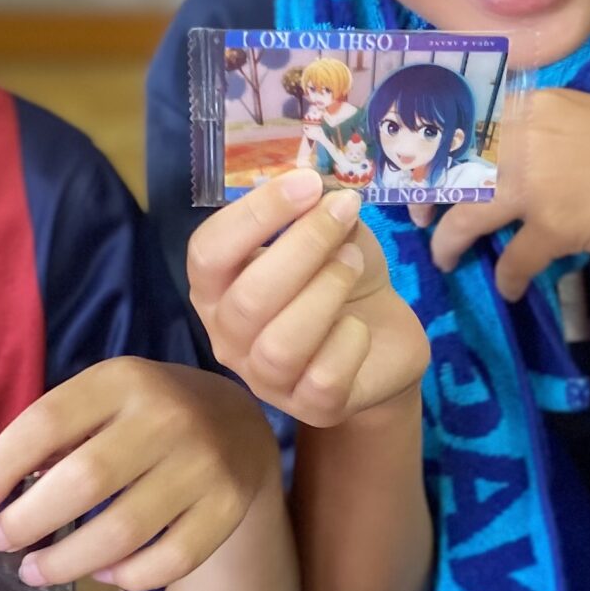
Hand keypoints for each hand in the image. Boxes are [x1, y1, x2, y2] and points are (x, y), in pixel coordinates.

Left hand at [0, 359, 277, 588]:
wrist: (239, 423)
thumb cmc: (145, 416)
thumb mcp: (104, 400)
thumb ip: (53, 433)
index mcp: (124, 380)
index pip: (48, 422)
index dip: (2, 468)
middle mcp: (168, 417)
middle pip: (83, 482)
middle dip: (28, 521)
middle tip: (2, 542)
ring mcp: (205, 464)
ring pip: (123, 532)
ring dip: (67, 562)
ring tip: (36, 570)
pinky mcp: (229, 506)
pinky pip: (170, 560)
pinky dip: (128, 576)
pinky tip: (104, 573)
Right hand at [187, 168, 428, 426]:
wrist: (382, 339)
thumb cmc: (337, 277)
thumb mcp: (329, 234)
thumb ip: (316, 211)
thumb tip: (322, 188)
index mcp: (216, 288)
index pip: (208, 252)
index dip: (256, 214)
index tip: (309, 184)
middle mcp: (228, 337)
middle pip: (247, 299)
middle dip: (304, 246)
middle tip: (344, 213)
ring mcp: (266, 379)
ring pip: (280, 344)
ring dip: (325, 292)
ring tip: (352, 264)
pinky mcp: (313, 407)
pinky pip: (323, 378)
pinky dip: (349, 342)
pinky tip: (359, 326)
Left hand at [422, 88, 589, 297]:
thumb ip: (547, 134)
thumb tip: (503, 160)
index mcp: (541, 103)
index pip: (462, 117)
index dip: (428, 139)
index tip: (410, 157)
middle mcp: (532, 134)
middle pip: (450, 165)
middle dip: (425, 191)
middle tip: (417, 212)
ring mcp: (542, 179)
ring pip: (468, 212)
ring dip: (450, 239)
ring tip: (446, 257)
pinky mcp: (558, 224)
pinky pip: (514, 258)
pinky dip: (508, 277)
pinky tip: (511, 287)